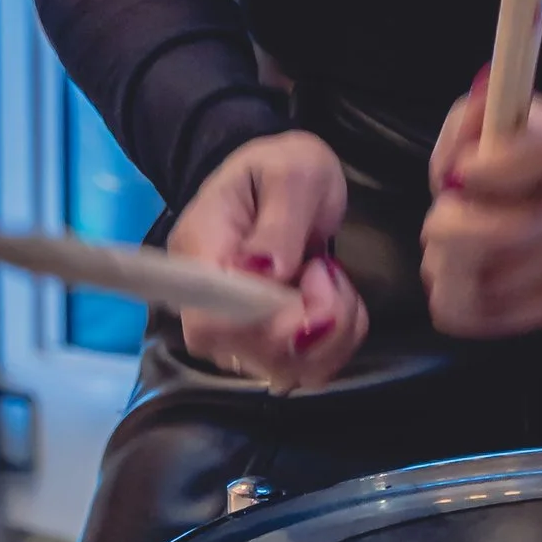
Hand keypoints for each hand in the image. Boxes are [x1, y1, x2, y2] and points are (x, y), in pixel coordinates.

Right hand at [167, 133, 367, 392]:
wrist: (279, 185)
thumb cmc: (276, 171)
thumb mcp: (289, 171)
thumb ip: (280, 220)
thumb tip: (264, 272)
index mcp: (199, 258)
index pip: (209, 324)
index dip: (263, 326)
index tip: (308, 283)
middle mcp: (208, 311)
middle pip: (256, 356)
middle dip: (316, 321)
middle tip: (324, 266)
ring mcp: (239, 337)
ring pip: (291, 370)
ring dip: (335, 330)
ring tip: (329, 275)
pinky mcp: (270, 350)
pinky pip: (312, 370)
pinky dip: (341, 339)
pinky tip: (335, 298)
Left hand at [421, 77, 541, 338]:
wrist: (524, 202)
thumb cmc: (487, 160)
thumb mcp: (470, 130)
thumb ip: (469, 124)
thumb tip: (484, 107)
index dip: (496, 169)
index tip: (456, 177)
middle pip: (516, 231)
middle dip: (455, 233)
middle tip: (435, 224)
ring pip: (500, 282)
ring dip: (456, 270)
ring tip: (451, 251)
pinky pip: (504, 316)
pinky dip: (471, 303)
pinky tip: (470, 279)